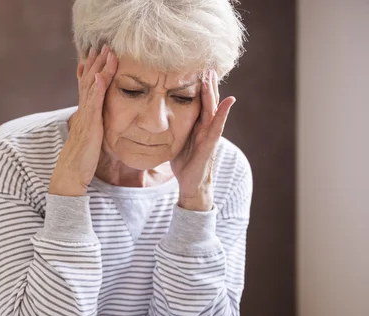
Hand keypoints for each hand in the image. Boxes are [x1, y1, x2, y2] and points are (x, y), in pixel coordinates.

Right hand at [49, 44, 117, 195]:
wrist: (70, 175)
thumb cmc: (81, 161)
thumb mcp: (90, 139)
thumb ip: (94, 127)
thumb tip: (98, 121)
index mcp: (84, 115)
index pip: (87, 87)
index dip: (92, 70)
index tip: (98, 54)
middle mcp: (83, 113)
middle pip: (88, 82)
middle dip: (96, 63)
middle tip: (103, 44)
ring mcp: (85, 119)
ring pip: (91, 89)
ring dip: (98, 69)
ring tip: (105, 52)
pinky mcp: (89, 127)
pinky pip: (93, 105)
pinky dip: (96, 89)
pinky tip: (100, 76)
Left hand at [171, 70, 235, 210]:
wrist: (191, 184)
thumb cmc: (183, 163)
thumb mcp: (174, 140)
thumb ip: (171, 127)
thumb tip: (155, 116)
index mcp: (195, 124)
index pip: (196, 100)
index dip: (195, 85)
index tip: (191, 68)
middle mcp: (204, 126)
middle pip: (206, 100)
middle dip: (206, 82)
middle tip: (204, 63)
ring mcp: (209, 134)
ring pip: (212, 108)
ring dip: (213, 91)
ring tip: (212, 74)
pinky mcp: (210, 144)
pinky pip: (217, 125)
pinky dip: (223, 112)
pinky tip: (229, 100)